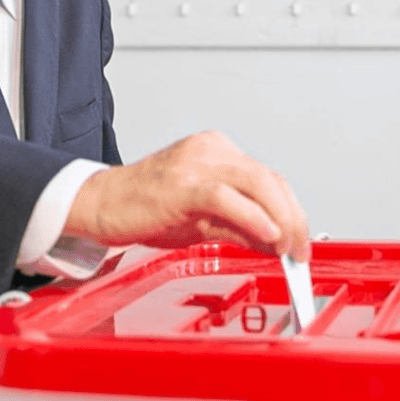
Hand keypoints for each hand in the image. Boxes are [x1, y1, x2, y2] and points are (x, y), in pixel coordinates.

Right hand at [63, 131, 309, 260]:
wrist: (99, 204)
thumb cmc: (144, 208)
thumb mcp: (201, 219)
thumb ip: (239, 227)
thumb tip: (275, 242)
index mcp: (217, 152)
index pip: (269, 177)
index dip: (292, 210)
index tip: (300, 240)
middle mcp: (211, 150)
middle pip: (269, 178)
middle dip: (293, 217)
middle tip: (300, 250)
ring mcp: (196, 163)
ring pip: (257, 181)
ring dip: (281, 218)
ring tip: (289, 247)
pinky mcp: (182, 183)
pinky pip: (227, 197)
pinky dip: (253, 216)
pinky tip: (268, 235)